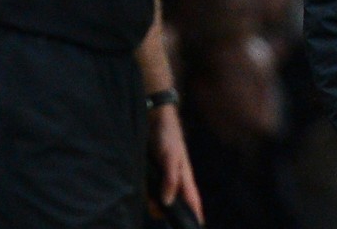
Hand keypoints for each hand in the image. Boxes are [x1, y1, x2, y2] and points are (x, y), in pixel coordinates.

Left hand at [148, 104, 203, 224]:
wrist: (153, 119)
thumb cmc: (167, 136)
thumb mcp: (169, 157)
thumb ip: (170, 179)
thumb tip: (167, 202)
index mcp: (185, 179)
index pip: (193, 203)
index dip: (195, 216)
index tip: (195, 227)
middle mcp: (175, 181)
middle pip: (174, 206)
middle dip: (163, 210)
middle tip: (152, 203)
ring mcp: (164, 178)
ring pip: (160, 200)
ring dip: (151, 201)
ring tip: (144, 190)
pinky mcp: (153, 175)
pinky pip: (150, 191)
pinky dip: (145, 192)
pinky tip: (141, 185)